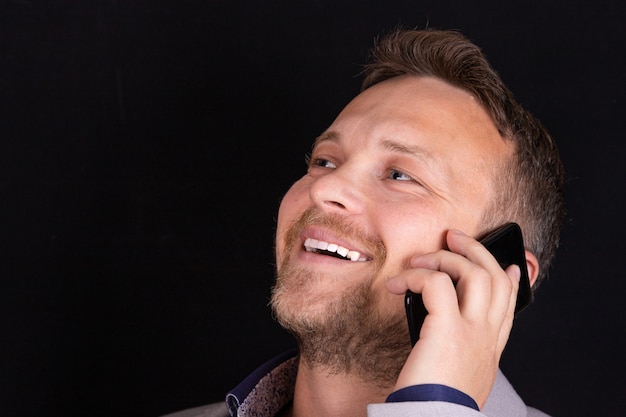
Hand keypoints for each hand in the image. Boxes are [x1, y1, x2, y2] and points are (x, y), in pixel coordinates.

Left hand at [386, 229, 520, 408]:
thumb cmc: (436, 403)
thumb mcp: (459, 378)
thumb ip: (460, 353)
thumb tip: (440, 331)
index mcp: (490, 349)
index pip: (509, 306)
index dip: (510, 282)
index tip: (508, 267)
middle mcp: (487, 337)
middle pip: (496, 279)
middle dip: (477, 251)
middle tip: (455, 237)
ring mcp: (472, 331)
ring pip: (476, 273)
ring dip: (446, 257)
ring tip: (421, 257)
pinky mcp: (448, 328)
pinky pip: (436, 284)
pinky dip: (416, 276)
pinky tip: (398, 283)